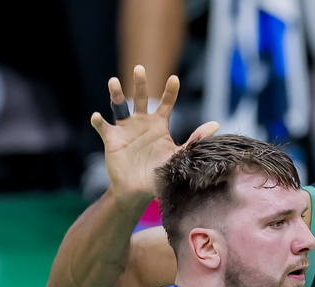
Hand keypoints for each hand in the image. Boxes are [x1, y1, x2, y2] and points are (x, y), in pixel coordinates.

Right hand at [89, 65, 219, 205]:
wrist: (138, 190)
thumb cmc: (159, 172)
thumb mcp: (178, 155)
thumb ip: (194, 140)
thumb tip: (216, 124)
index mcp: (158, 125)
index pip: (165, 104)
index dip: (170, 92)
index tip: (174, 79)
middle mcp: (141, 122)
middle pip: (140, 98)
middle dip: (140, 84)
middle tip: (139, 69)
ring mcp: (125, 129)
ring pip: (119, 106)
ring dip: (116, 94)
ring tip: (114, 82)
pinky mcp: (112, 139)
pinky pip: (103, 127)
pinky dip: (99, 121)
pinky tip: (98, 117)